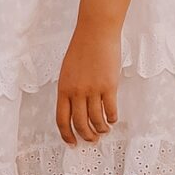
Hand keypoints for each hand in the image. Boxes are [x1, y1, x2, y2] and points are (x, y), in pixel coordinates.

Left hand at [55, 21, 119, 145]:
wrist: (96, 32)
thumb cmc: (82, 48)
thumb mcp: (67, 70)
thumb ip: (69, 89)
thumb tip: (75, 108)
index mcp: (63, 88)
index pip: (62, 119)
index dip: (67, 135)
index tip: (72, 143)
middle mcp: (77, 92)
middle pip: (80, 123)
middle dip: (87, 136)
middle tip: (92, 139)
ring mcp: (93, 89)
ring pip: (96, 120)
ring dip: (101, 129)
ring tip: (105, 130)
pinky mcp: (109, 86)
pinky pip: (110, 109)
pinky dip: (112, 118)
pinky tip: (113, 119)